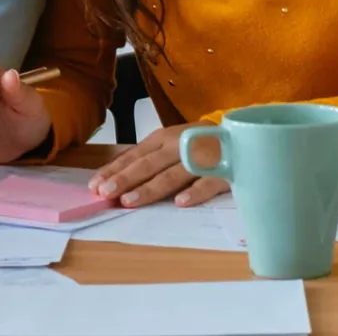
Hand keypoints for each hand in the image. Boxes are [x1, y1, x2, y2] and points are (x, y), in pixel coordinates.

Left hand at [89, 122, 228, 207]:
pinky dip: (195, 192)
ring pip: (172, 175)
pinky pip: (208, 182)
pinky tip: (180, 203)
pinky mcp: (224, 170)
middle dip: (125, 179)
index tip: (94, 186)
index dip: (113, 170)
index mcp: (162, 139)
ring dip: (150, 188)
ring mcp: (201, 158)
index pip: (133, 156)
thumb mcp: (170, 145)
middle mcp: (179, 145)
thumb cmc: (198, 144)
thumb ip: (147, 160)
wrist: (243, 134)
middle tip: (106, 194)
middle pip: (148, 165)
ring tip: (130, 201)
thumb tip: (113, 178)